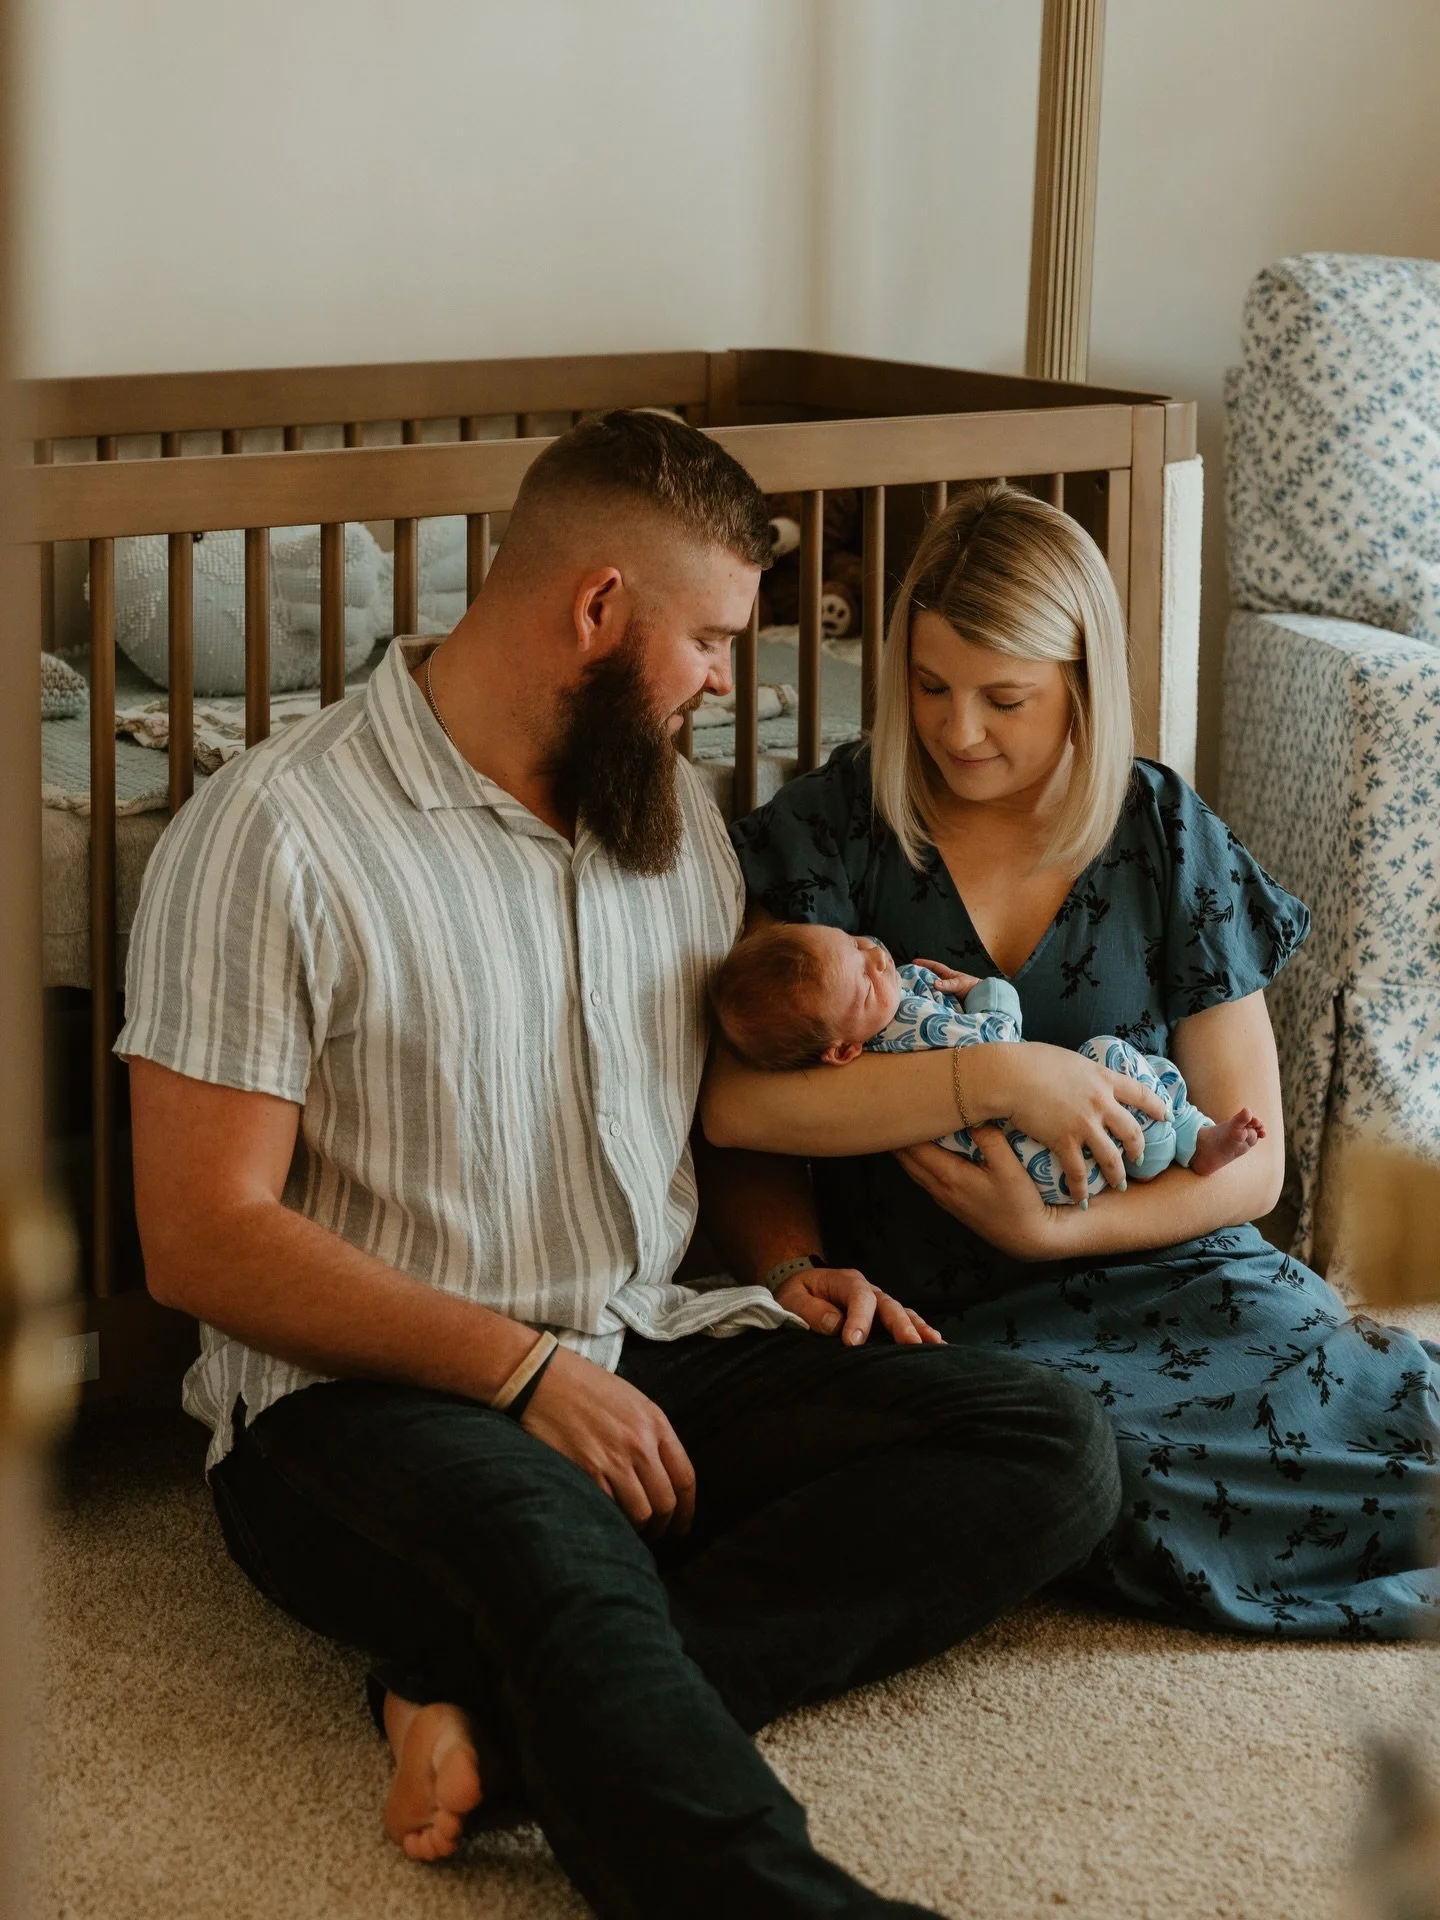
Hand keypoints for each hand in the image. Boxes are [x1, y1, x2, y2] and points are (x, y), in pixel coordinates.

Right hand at [520, 1346, 695, 1539]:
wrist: (544, 1379)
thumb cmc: (588, 1387)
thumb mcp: (633, 1401)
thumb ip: (652, 1435)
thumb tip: (663, 1474)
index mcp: (656, 1424)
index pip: (685, 1478)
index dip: (687, 1509)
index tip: (682, 1524)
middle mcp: (639, 1444)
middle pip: (666, 1502)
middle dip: (665, 1526)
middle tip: (659, 1534)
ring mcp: (613, 1460)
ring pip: (641, 1513)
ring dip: (641, 1530)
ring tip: (634, 1532)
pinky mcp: (586, 1472)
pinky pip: (610, 1509)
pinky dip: (613, 1521)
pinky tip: (610, 1521)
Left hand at [775, 1264, 942, 1345]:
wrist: (801, 1289)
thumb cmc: (797, 1295)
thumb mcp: (792, 1299)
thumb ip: (810, 1311)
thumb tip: (836, 1325)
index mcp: (845, 1281)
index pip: (858, 1297)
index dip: (859, 1319)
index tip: (853, 1343)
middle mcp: (867, 1290)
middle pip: (888, 1304)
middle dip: (900, 1324)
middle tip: (911, 1344)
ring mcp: (878, 1303)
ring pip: (902, 1313)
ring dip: (918, 1328)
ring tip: (935, 1344)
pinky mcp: (882, 1318)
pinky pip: (905, 1322)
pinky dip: (919, 1332)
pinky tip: (936, 1345)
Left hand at [894, 1128, 1085, 1261]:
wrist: (1027, 1239)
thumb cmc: (1020, 1203)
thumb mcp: (1010, 1169)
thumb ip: (991, 1140)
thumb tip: (973, 1117)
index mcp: (949, 1175)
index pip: (914, 1147)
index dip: (902, 1127)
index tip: (897, 1105)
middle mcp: (939, 1187)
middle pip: (906, 1158)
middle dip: (896, 1136)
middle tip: (890, 1111)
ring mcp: (943, 1196)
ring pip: (912, 1168)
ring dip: (904, 1148)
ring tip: (899, 1126)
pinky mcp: (950, 1202)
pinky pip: (923, 1175)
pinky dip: (915, 1159)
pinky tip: (919, 1149)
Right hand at [912, 958, 979, 998]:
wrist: (982, 1000)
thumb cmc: (973, 988)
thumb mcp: (959, 984)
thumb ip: (948, 984)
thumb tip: (935, 983)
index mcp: (948, 976)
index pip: (934, 967)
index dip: (924, 963)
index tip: (913, 961)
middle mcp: (944, 984)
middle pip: (929, 979)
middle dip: (919, 978)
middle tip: (907, 978)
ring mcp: (944, 993)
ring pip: (931, 991)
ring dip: (923, 991)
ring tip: (911, 993)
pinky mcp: (945, 1003)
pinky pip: (935, 1001)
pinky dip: (929, 1002)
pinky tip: (922, 1004)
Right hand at [967, 1041, 1166, 1199]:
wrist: (1009, 1074)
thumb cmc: (1030, 1060)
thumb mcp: (1068, 1060)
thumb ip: (1081, 1072)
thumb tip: (1078, 1076)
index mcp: (1103, 1078)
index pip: (1141, 1093)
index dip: (1157, 1106)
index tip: (1167, 1116)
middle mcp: (1100, 1102)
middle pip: (1132, 1131)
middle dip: (1139, 1148)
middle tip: (1139, 1159)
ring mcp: (1085, 1123)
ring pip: (1111, 1156)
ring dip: (1117, 1173)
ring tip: (1119, 1184)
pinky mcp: (1064, 1141)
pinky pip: (1078, 1170)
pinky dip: (1080, 1188)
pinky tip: (1082, 1200)